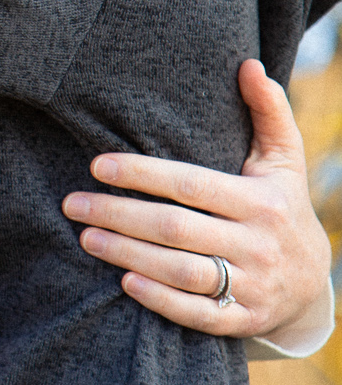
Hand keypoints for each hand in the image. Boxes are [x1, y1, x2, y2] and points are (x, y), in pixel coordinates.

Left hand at [63, 58, 333, 344]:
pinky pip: (195, 313)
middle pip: (176, 229)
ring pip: (180, 271)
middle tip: (72, 204)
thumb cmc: (282, 207)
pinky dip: (158, 299)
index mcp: (261, 202)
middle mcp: (257, 244)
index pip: (191, 185)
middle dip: (119, 215)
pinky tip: (122, 281)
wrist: (311, 284)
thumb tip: (247, 64)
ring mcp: (250, 286)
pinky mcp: (240, 320)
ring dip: (127, 255)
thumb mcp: (283, 161)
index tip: (97, 165)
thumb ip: (268, 111)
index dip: (142, 175)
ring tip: (85, 237)